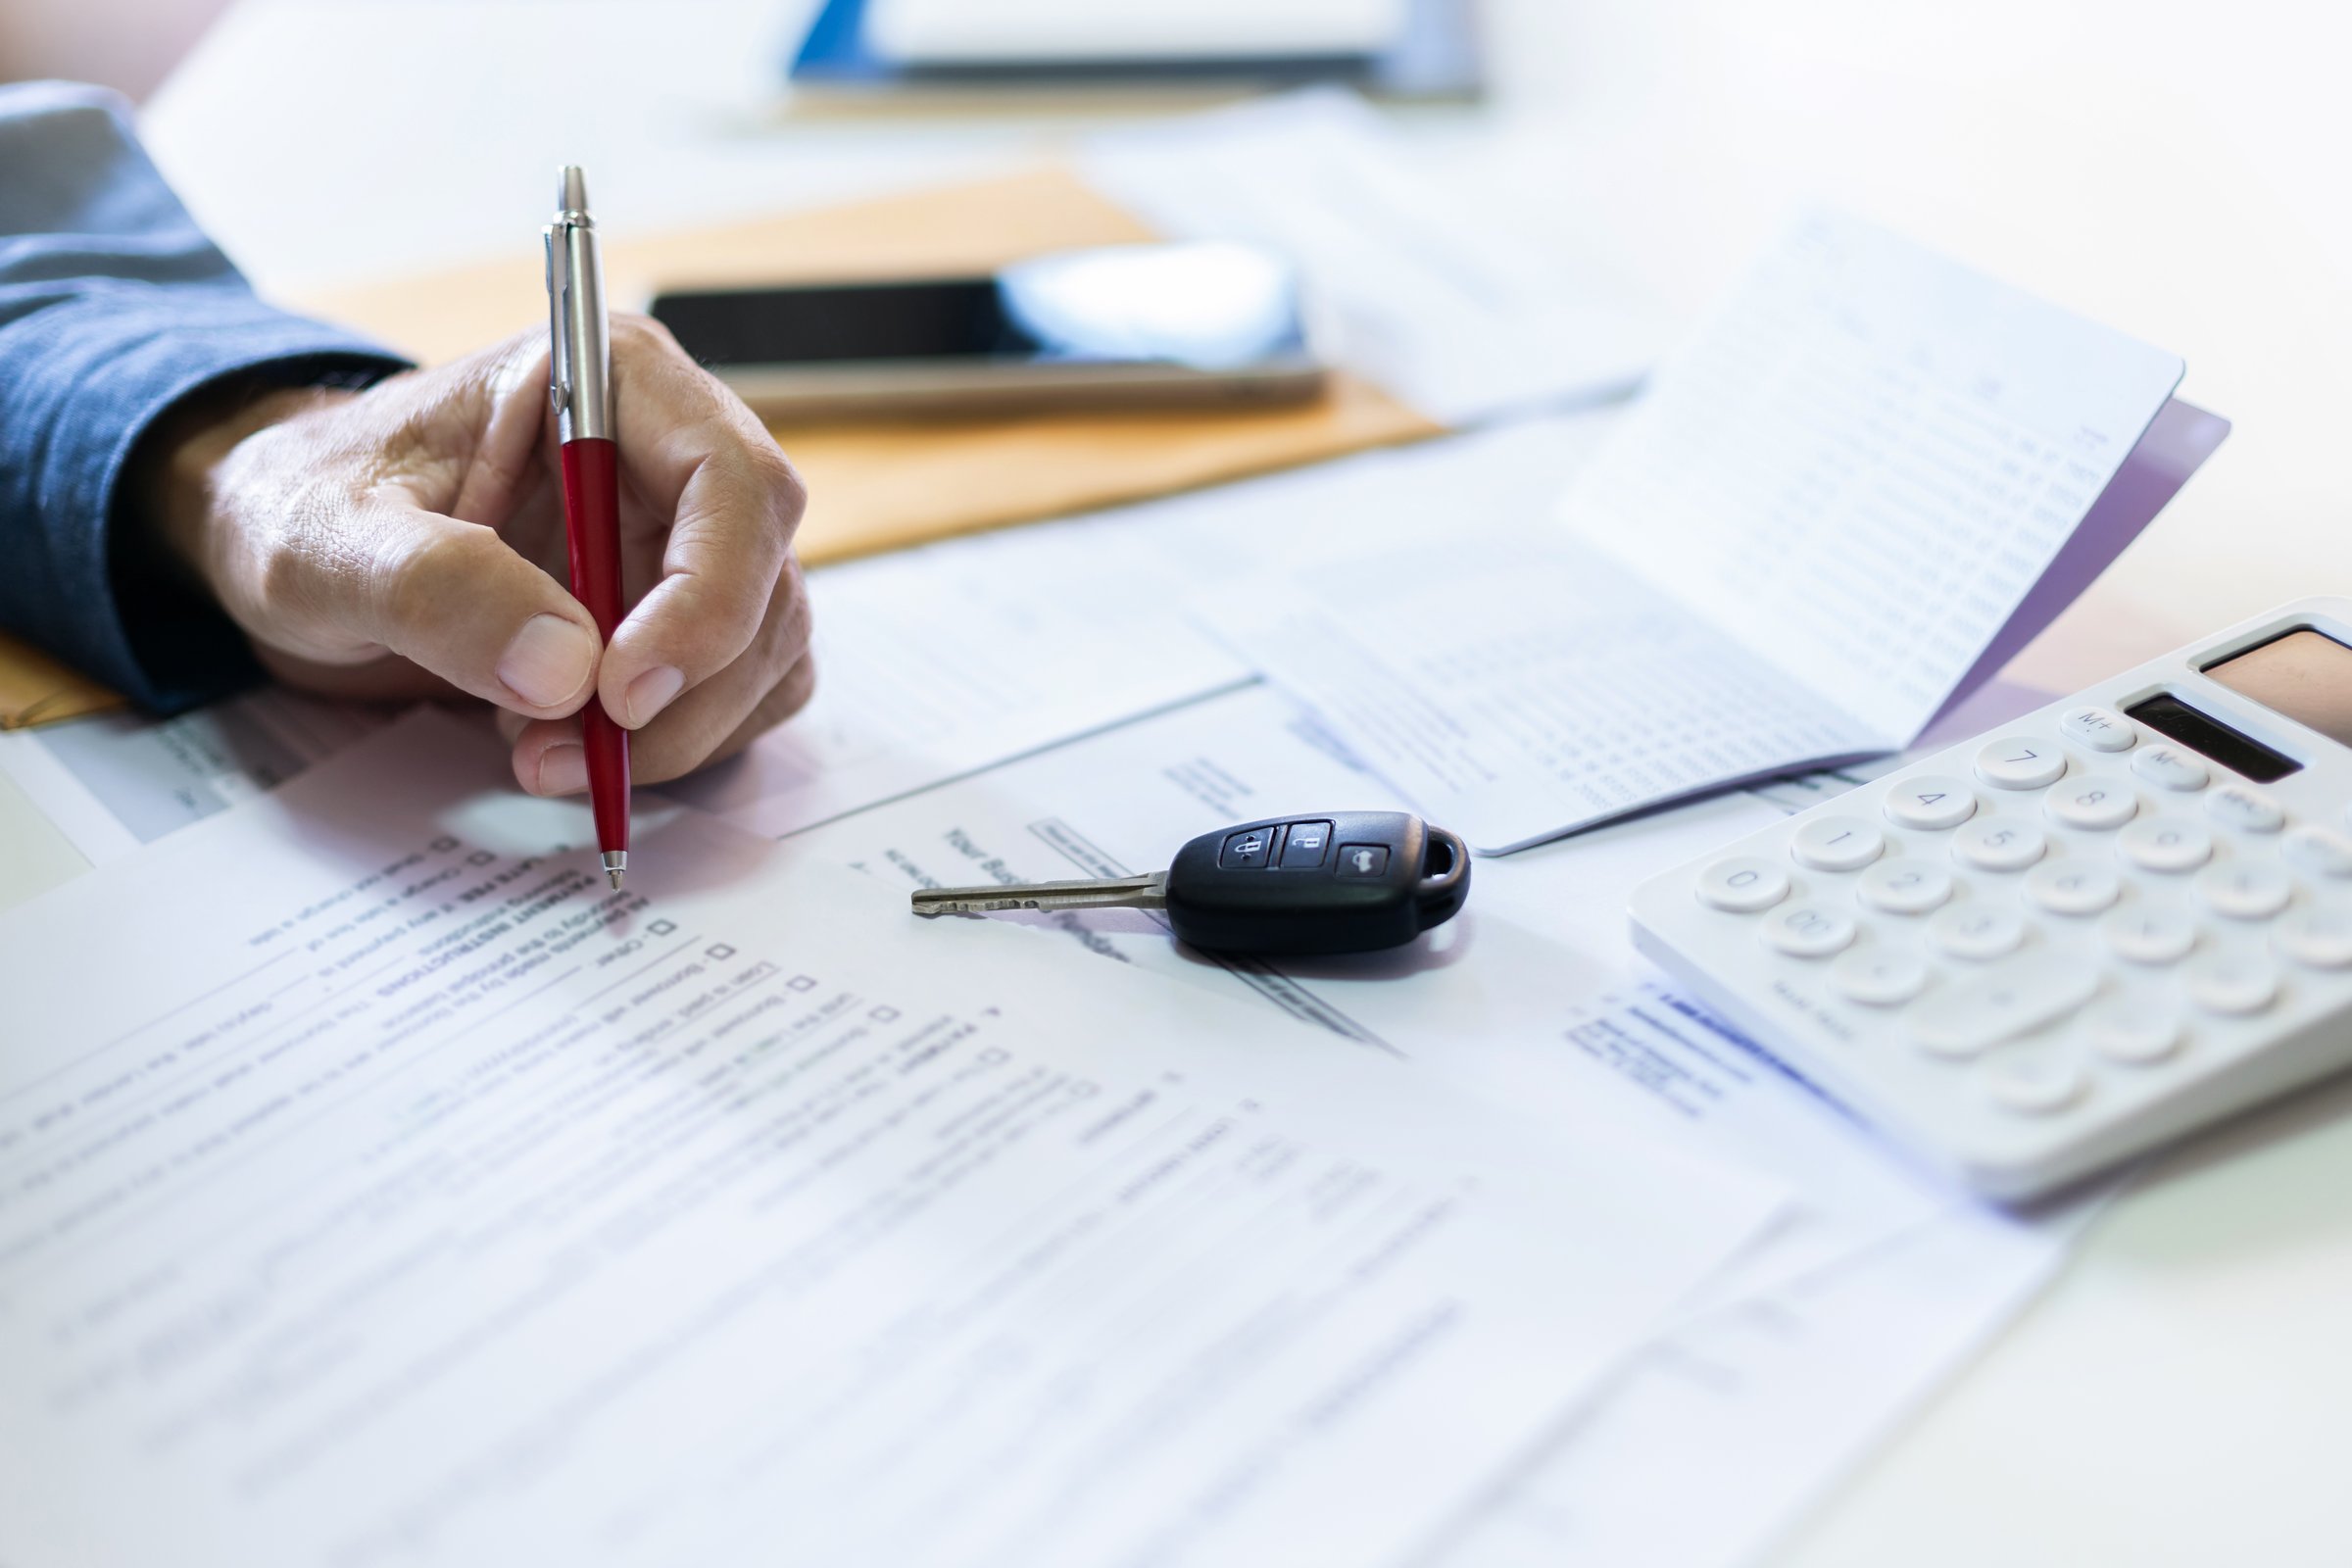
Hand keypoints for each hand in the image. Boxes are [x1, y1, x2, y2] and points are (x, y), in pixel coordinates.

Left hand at [149, 316, 813, 794]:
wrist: (291, 544)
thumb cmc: (305, 506)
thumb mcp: (328, 540)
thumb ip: (438, 586)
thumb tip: (566, 670)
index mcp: (611, 383)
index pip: (733, 483)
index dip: (709, 594)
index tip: (621, 690)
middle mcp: (672, 455)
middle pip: (763, 581)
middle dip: (683, 689)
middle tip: (563, 751)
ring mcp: (688, 541)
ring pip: (765, 650)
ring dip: (676, 731)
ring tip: (539, 751)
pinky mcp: (683, 616)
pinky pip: (743, 692)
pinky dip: (680, 743)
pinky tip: (573, 742)